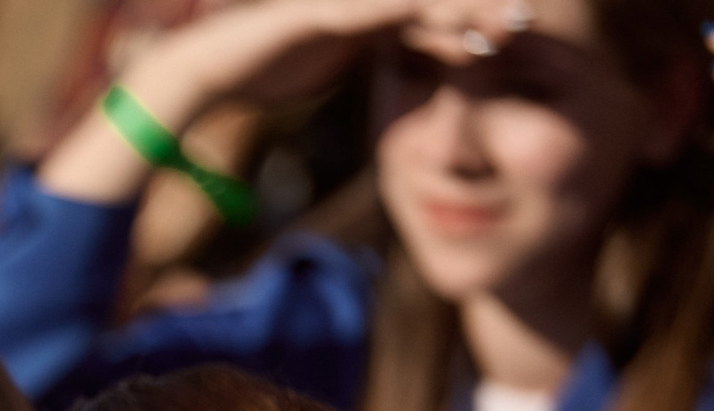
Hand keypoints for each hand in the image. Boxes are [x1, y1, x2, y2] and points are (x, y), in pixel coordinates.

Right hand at [39, 0, 507, 202]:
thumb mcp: (315, 76)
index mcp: (360, 14)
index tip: (514, 39)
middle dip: (479, 8)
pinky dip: (424, 16)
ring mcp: (341, 1)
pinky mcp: (323, 9)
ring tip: (509, 22)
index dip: (468, 23)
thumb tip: (375, 93)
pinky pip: (385, 10)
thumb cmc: (244, 79)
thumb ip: (351, 69)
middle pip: (430, 1)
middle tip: (528, 21)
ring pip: (417, 1)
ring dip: (463, 9)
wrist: (191, 75)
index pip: (425, 13)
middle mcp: (357, 1)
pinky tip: (460, 28)